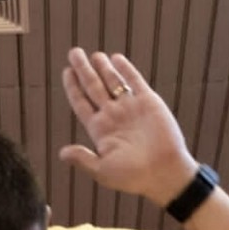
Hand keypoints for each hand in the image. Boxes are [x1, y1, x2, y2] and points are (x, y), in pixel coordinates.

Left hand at [59, 49, 199, 201]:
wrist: (166, 172)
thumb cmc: (135, 177)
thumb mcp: (103, 171)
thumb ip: (83, 159)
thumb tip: (62, 153)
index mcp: (100, 130)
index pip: (82, 103)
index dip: (73, 87)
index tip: (67, 72)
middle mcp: (114, 116)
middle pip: (94, 87)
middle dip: (83, 70)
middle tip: (74, 53)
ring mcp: (131, 108)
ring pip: (113, 82)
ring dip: (103, 67)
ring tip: (94, 55)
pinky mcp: (149, 103)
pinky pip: (135, 82)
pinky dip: (126, 70)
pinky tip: (116, 58)